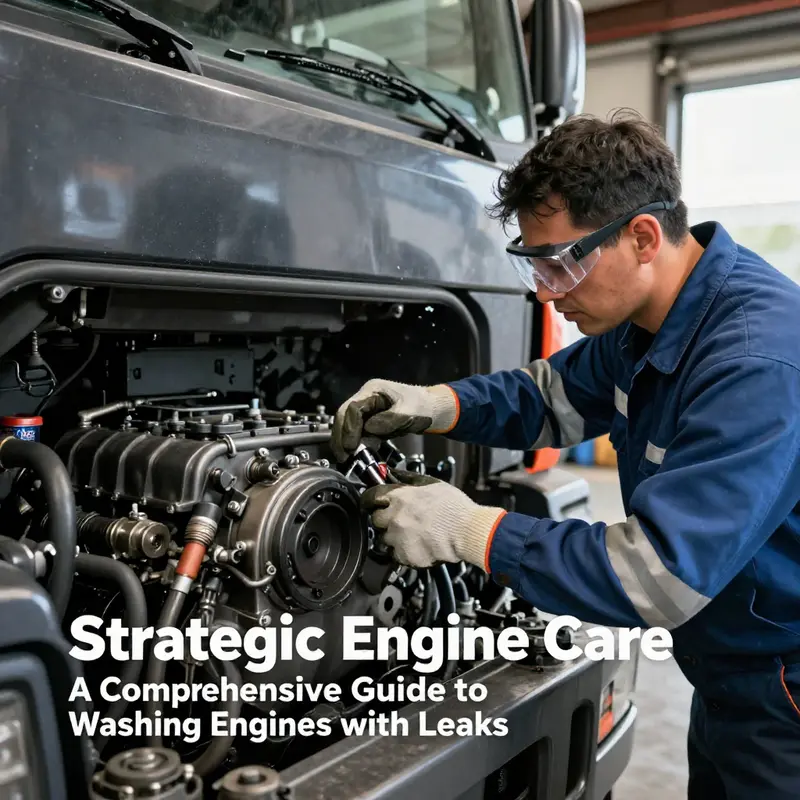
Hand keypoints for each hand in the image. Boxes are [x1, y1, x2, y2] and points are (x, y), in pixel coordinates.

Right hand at [330, 379, 458, 462]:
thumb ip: (389, 420)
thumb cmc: (424, 406)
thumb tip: (370, 429)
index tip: (351, 445)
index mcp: (373, 390)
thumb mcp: (409, 412)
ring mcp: (368, 411)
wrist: (433, 411)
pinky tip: (357, 455)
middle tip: (343, 455)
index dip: (349, 427)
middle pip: (344, 416)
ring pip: (348, 426)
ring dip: (345, 442)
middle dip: (341, 436)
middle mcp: (366, 399)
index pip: (352, 408)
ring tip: (346, 459)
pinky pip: (358, 433)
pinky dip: (356, 444)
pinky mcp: (372, 422)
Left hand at [360, 470, 505, 569]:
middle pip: (375, 519)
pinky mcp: (404, 555)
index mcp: (399, 497)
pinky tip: (416, 546)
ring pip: (383, 539)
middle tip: (399, 521)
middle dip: (384, 520)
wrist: (467, 532)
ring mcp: (397, 537)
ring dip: (393, 537)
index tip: (370, 503)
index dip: (369, 500)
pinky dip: (402, 552)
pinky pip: (394, 555)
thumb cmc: (454, 508)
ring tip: (411, 535)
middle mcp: (394, 517)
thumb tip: (392, 472)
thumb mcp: (431, 483)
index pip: (370, 496)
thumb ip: (408, 478)